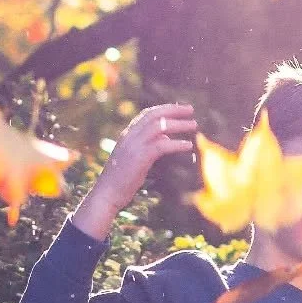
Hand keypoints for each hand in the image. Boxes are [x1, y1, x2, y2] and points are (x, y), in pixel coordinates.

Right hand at [72, 103, 197, 237]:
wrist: (107, 194)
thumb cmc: (122, 180)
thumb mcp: (136, 159)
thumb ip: (149, 146)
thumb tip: (165, 138)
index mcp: (127, 134)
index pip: (147, 114)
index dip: (164, 109)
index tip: (179, 108)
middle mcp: (130, 136)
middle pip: (154, 115)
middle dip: (174, 110)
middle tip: (191, 109)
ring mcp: (134, 146)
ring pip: (159, 127)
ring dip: (179, 124)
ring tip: (194, 125)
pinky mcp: (140, 158)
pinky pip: (162, 146)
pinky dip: (177, 144)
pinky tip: (189, 145)